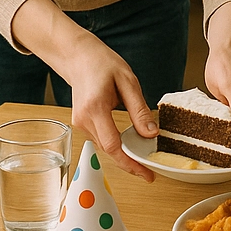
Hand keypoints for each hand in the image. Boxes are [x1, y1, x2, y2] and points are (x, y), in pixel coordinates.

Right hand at [67, 32, 156, 181]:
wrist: (79, 57)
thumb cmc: (103, 64)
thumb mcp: (128, 82)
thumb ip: (139, 110)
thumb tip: (151, 134)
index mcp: (95, 108)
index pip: (113, 145)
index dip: (130, 162)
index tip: (146, 173)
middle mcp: (84, 120)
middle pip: (108, 150)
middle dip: (129, 163)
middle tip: (149, 173)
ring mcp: (80, 123)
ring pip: (104, 146)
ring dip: (122, 154)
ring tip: (143, 159)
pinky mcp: (81, 123)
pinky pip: (101, 139)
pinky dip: (115, 144)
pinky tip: (129, 144)